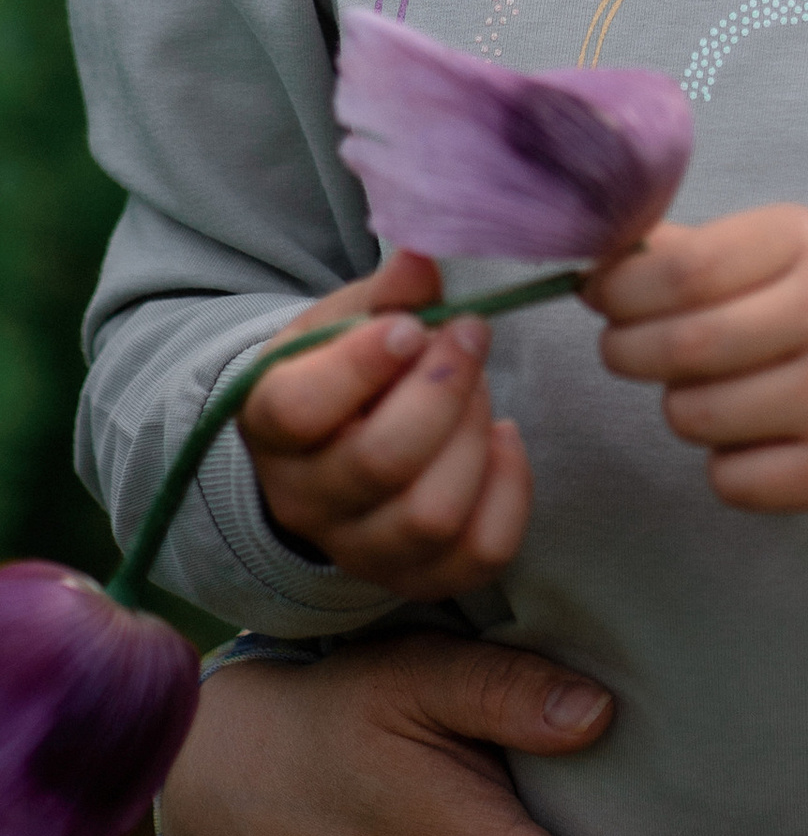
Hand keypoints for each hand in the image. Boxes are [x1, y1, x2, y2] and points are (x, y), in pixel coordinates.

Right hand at [235, 249, 528, 600]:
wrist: (337, 443)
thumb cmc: (344, 367)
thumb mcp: (348, 318)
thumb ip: (387, 292)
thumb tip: (424, 258)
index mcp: (270, 424)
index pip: (299, 410)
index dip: (363, 364)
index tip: (412, 325)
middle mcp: (304, 500)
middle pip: (382, 463)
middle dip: (443, 390)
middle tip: (469, 334)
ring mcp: (360, 549)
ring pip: (431, 516)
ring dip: (473, 437)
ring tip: (480, 390)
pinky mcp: (418, 577)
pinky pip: (481, 553)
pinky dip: (510, 490)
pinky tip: (502, 440)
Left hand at [586, 208, 807, 514]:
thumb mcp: (774, 254)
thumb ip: (688, 253)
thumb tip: (596, 261)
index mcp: (807, 243)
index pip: (682, 269)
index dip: (621, 291)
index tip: (603, 298)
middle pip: (682, 347)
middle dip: (628, 352)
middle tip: (627, 350)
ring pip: (696, 416)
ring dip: (681, 409)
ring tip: (714, 393)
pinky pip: (730, 479)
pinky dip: (725, 466)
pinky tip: (757, 439)